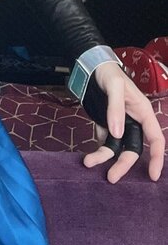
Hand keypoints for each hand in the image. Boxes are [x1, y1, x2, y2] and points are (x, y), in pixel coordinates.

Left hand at [81, 61, 164, 182]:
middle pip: (133, 149)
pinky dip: (96, 151)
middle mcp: (132, 122)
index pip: (156, 139)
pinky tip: (87, 157)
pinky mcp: (104, 124)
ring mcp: (118, 125)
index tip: (152, 176)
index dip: (157, 158)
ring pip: (115, 148)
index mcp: (143, 113)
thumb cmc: (109, 73)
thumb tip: (117, 133)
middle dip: (124, 165)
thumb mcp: (114, 86)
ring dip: (104, 158)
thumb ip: (116, 108)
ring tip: (88, 163)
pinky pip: (102, 142)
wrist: (90, 66)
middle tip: (111, 177)